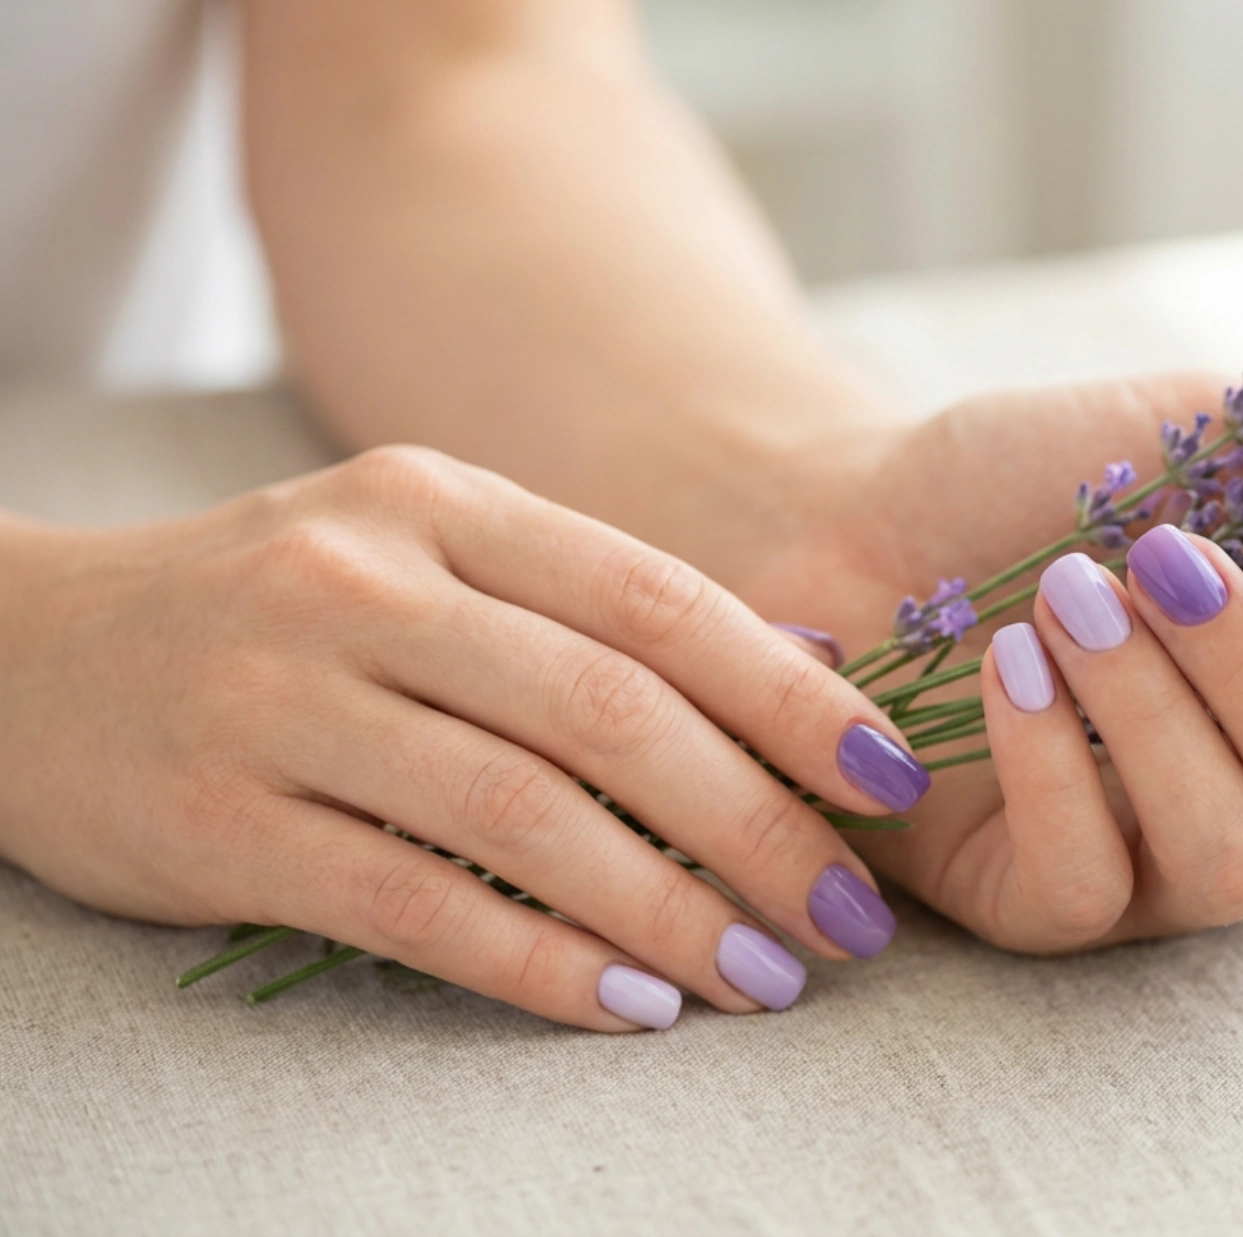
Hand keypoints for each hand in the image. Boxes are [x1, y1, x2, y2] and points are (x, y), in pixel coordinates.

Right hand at [0, 447, 923, 1028]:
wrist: (27, 653)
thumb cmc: (279, 612)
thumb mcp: (423, 562)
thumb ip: (583, 613)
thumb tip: (793, 685)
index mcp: (444, 507)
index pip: (660, 600)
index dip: (790, 696)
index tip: (887, 781)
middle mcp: (367, 583)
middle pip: (611, 713)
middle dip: (755, 825)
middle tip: (846, 915)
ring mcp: (285, 699)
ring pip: (522, 815)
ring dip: (667, 910)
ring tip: (763, 977)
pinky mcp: (220, 821)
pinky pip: (413, 905)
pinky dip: (537, 962)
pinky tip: (627, 1005)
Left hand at [740, 373, 1242, 950]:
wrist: (854, 521)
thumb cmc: (1034, 480)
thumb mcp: (1199, 429)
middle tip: (1161, 563)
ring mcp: (1156, 865)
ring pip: (1234, 859)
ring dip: (1156, 716)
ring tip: (1063, 602)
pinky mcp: (1043, 904)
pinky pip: (1093, 887)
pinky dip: (1053, 768)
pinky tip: (1004, 670)